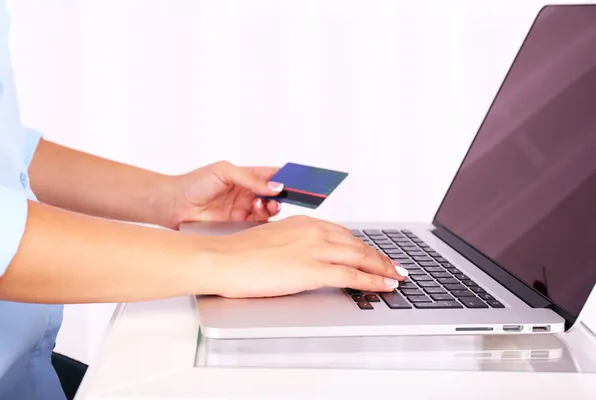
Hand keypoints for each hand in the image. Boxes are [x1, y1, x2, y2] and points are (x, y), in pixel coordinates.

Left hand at [169, 161, 283, 227]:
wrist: (175, 205)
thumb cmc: (195, 183)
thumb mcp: (224, 172)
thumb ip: (250, 178)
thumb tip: (275, 185)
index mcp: (247, 176)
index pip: (272, 175)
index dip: (286, 177)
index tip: (297, 181)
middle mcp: (248, 193)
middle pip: (275, 195)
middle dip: (282, 195)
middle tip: (280, 196)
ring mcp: (244, 210)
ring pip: (269, 211)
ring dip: (271, 207)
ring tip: (260, 205)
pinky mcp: (239, 225)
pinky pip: (258, 225)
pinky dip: (263, 221)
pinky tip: (257, 214)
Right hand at [209, 216, 409, 297]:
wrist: (223, 260)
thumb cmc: (239, 254)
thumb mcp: (273, 241)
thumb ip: (294, 246)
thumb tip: (303, 258)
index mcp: (304, 223)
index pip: (343, 234)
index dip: (362, 246)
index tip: (373, 253)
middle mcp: (314, 231)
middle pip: (357, 244)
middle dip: (379, 257)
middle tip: (395, 266)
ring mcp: (316, 249)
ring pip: (361, 258)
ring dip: (383, 268)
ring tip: (396, 276)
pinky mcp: (314, 270)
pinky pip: (352, 276)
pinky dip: (374, 281)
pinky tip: (384, 285)